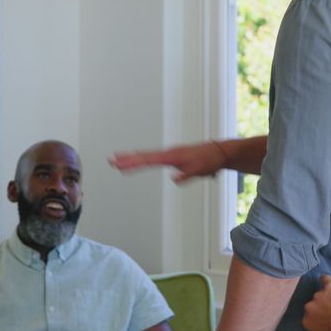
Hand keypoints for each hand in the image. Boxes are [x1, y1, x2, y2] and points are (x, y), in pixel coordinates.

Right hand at [109, 141, 228, 183]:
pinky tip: (140, 160)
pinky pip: (154, 157)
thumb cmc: (209, 159)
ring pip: (147, 156)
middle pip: (144, 156)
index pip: (148, 160)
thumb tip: (174, 178)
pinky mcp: (173, 157)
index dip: (133, 162)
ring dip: (133, 157)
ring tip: (119, 160)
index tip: (119, 163)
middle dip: (127, 159)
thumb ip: (187, 174)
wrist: (218, 152)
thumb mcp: (200, 169)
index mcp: (172, 156)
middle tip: (111, 160)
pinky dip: (143, 158)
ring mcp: (170, 154)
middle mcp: (169, 153)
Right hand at [302, 275, 330, 330]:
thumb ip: (321, 327)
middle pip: (314, 304)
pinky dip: (327, 281)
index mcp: (308, 321)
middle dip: (322, 306)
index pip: (309, 316)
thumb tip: (325, 325)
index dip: (318, 316)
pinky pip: (325, 280)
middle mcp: (310, 307)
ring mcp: (318, 295)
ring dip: (328, 296)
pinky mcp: (329, 286)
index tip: (325, 317)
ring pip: (321, 293)